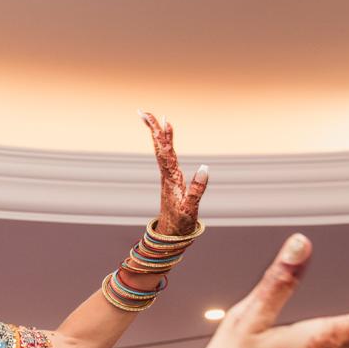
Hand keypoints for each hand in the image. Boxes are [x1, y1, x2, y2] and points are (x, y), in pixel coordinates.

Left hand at [138, 112, 206, 237]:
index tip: (160, 119)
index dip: (162, 135)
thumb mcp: (191, 209)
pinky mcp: (171, 180)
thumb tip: (205, 168)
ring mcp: (168, 177)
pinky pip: (167, 158)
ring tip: (156, 118)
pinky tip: (166, 139)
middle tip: (143, 111)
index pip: (165, 152)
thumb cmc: (181, 224)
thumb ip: (197, 190)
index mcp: (171, 179)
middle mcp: (167, 175)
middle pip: (159, 147)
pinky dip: (167, 145)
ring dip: (159, 134)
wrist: (171, 236)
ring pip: (162, 151)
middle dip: (153, 129)